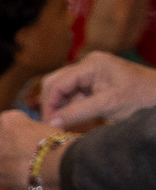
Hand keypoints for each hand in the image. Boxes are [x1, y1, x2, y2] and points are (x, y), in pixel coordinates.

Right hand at [41, 50, 155, 125]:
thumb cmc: (141, 97)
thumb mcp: (108, 105)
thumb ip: (77, 113)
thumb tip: (51, 124)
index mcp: (91, 64)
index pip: (57, 83)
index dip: (49, 105)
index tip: (48, 125)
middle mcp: (88, 64)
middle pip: (55, 83)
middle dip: (51, 104)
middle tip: (51, 125)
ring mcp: (90, 73)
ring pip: (61, 89)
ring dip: (58, 106)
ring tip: (59, 124)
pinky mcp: (94, 83)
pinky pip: (72, 93)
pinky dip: (67, 106)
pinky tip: (69, 119)